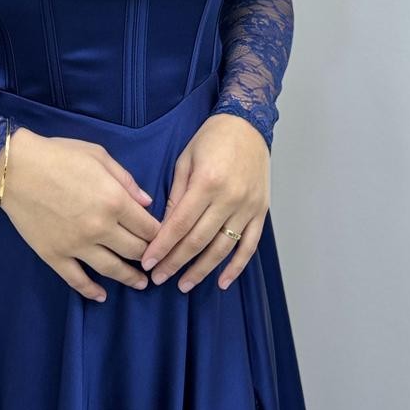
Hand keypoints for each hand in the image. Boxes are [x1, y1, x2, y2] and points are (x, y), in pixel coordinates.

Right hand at [0, 127, 161, 301]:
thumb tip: (146, 203)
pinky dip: (91, 291)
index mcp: (115, 200)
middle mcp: (100, 228)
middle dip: (149, 257)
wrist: (15, 168)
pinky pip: (77, 280)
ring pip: (112, 269)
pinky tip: (101, 296)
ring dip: (130, 278)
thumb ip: (126, 180)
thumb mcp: (99, 156)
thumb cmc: (59, 155)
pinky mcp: (55, 256)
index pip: (148, 227)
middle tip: (156, 262)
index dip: (160, 235)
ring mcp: (77, 245)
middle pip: (135, 251)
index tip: (164, 239)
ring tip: (141, 284)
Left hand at [139, 113, 269, 293]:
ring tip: (183, 284)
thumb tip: (164, 228)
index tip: (148, 262)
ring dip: (202, 270)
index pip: (180, 224)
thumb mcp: (186, 160)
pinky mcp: (261, 211)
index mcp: (207, 182)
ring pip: (223, 248)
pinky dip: (237, 267)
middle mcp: (229, 198)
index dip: (162, 247)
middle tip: (159, 278)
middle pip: (198, 240)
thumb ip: (176, 195)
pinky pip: (249, 246)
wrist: (248, 124)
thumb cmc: (212, 138)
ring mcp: (248, 207)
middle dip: (176, 262)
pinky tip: (222, 281)